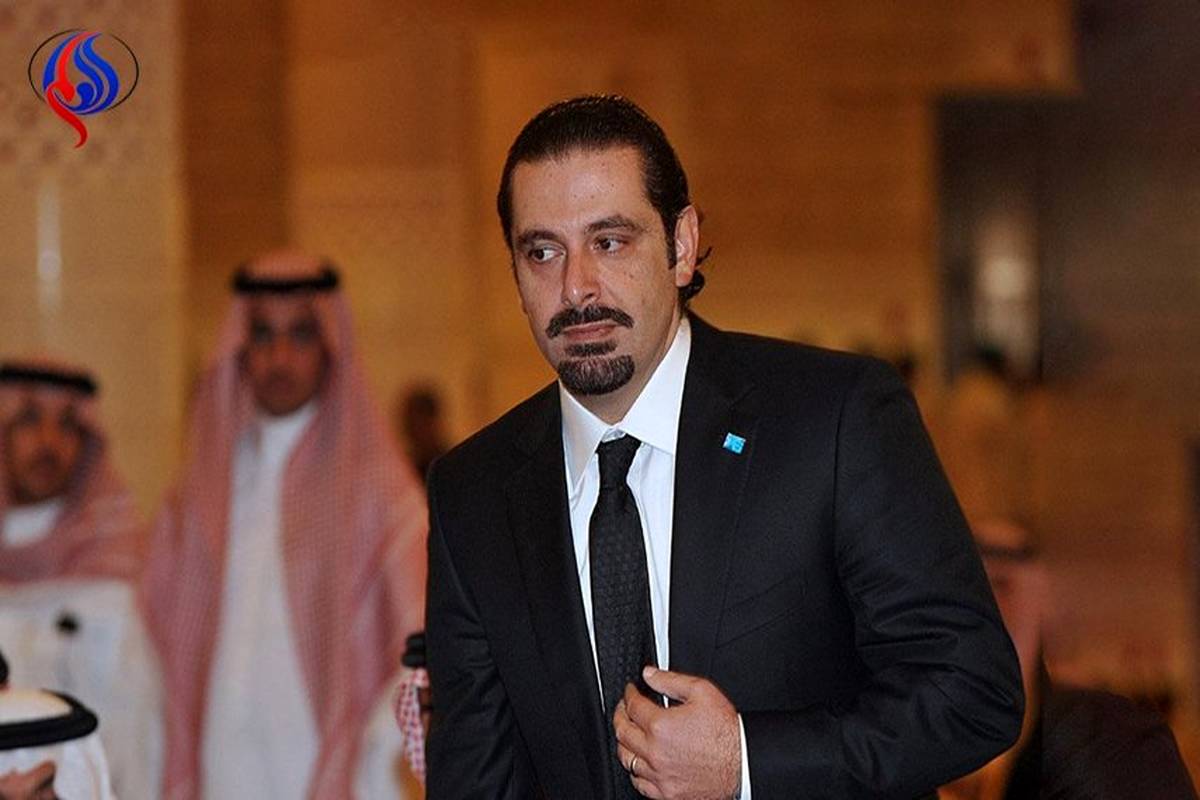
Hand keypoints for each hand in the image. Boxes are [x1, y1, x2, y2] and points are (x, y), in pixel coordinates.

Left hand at [612, 666, 740, 799]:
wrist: (743, 763)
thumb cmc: (726, 731)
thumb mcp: (702, 692)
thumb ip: (671, 680)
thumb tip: (649, 674)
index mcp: (661, 726)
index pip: (632, 706)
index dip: (629, 694)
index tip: (630, 691)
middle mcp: (655, 752)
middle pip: (622, 732)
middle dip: (620, 715)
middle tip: (623, 708)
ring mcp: (659, 775)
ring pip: (626, 758)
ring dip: (624, 742)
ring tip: (628, 733)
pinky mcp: (666, 793)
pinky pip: (639, 783)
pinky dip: (635, 770)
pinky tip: (639, 761)